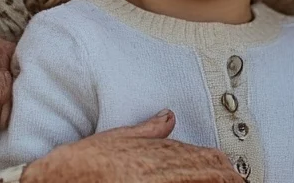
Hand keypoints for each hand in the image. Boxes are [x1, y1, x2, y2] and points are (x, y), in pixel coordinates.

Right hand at [21, 110, 242, 182]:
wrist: (57, 180)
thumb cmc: (82, 162)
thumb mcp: (116, 139)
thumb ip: (147, 130)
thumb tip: (169, 116)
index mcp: (157, 155)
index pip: (205, 160)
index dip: (223, 168)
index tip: (232, 171)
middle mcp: (160, 174)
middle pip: (209, 175)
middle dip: (224, 178)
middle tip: (236, 179)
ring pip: (197, 182)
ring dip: (211, 181)